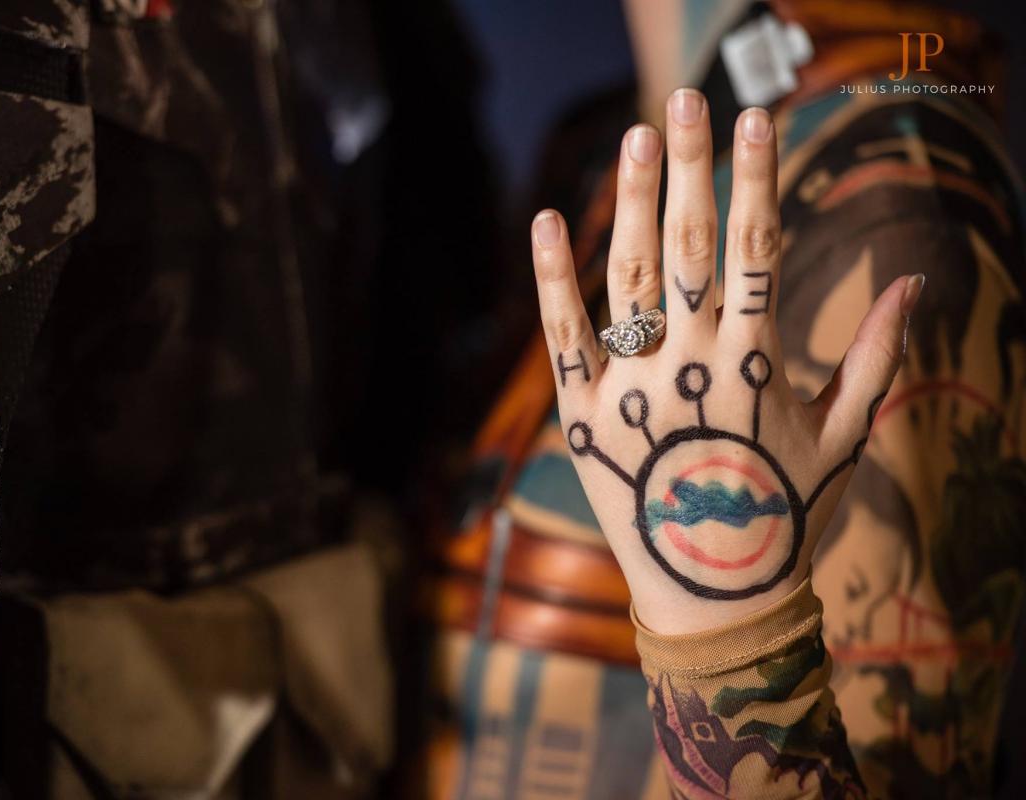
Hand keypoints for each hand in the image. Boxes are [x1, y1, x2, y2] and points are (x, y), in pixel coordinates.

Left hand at [531, 89, 923, 633]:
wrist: (712, 596)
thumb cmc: (786, 513)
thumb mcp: (844, 434)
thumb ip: (877, 355)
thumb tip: (915, 280)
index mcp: (756, 362)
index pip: (756, 248)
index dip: (755, 175)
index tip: (756, 115)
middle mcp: (690, 365)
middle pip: (690, 246)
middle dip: (692, 166)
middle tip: (684, 98)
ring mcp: (630, 389)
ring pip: (627, 278)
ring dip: (633, 202)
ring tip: (637, 137)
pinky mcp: (581, 415)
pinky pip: (561, 337)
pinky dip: (550, 278)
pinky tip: (547, 217)